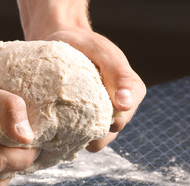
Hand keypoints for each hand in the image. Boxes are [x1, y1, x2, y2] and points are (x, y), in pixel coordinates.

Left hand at [17, 0, 145, 151]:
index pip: (122, 120)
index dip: (104, 122)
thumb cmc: (84, 44)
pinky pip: (79, 138)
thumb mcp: (103, 52)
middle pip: (108, 135)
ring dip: (77, 135)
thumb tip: (125, 105)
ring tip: (60, 120)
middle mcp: (120, 109)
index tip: (82, 110)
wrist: (62, 41)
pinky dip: (68, 134)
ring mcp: (102, 116)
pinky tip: (57, 123)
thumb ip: (118, 74)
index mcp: (132, 93)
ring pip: (94, 140)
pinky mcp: (84, 121)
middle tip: (67, 118)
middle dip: (89, 132)